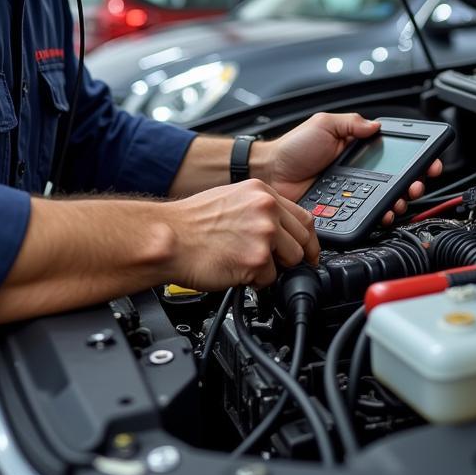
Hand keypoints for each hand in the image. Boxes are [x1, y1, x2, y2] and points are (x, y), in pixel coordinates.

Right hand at [160, 179, 318, 290]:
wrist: (168, 238)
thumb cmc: (190, 223)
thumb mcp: (231, 199)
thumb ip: (260, 210)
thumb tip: (280, 228)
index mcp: (262, 192)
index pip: (304, 218)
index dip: (307, 240)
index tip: (308, 252)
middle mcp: (266, 209)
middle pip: (302, 241)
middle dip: (289, 257)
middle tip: (269, 262)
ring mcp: (264, 233)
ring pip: (290, 262)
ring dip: (271, 269)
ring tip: (244, 263)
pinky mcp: (257, 260)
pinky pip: (270, 280)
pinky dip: (254, 282)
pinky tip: (234, 270)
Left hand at [262, 112, 442, 225]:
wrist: (271, 172)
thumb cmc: (292, 147)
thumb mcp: (325, 124)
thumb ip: (351, 124)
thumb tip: (377, 125)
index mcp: (357, 150)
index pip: (393, 154)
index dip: (414, 159)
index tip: (429, 162)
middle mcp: (357, 173)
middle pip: (395, 181)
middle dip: (412, 182)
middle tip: (416, 183)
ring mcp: (351, 193)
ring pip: (383, 201)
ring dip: (399, 201)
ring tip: (401, 200)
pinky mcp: (341, 211)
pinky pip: (364, 215)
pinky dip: (378, 216)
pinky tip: (384, 213)